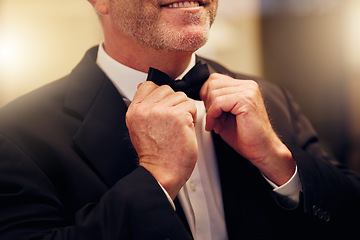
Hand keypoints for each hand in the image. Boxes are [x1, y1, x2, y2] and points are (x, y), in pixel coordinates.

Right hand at [126, 82, 197, 198]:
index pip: (148, 86)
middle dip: (173, 104)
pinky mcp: (178, 116)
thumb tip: (146, 87)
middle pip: (167, 89)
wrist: (161, 173)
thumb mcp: (139, 127)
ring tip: (177, 127)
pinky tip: (184, 130)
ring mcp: (161, 111)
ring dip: (184, 110)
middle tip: (171, 123)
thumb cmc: (155, 155)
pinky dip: (192, 118)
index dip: (160, 95)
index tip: (163, 109)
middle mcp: (146, 109)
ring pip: (181, 97)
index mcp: (135, 111)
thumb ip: (143, 107)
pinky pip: (191, 106)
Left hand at [200, 74, 295, 184]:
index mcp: (243, 86)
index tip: (209, 112)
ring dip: (210, 112)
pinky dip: (212, 116)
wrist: (261, 150)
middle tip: (213, 120)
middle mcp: (248, 86)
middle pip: (212, 83)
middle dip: (207, 103)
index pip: (215, 79)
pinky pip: (218, 102)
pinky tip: (216, 127)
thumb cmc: (246, 136)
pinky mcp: (246, 100)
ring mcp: (248, 91)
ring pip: (214, 92)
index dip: (206, 95)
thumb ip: (216, 102)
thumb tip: (201, 94)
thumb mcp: (225, 114)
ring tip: (217, 124)